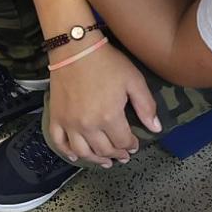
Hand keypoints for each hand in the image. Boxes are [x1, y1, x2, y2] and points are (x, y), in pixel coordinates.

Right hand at [46, 45, 161, 165]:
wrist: (75, 50)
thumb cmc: (107, 63)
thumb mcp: (134, 80)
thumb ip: (146, 106)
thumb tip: (155, 129)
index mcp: (109, 117)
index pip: (123, 141)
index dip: (132, 146)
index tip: (135, 146)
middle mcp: (88, 126)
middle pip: (104, 149)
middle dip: (116, 154)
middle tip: (122, 156)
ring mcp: (70, 124)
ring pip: (83, 151)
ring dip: (95, 159)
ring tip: (104, 162)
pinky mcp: (56, 118)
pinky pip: (59, 142)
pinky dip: (67, 152)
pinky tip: (75, 156)